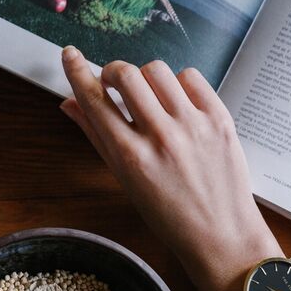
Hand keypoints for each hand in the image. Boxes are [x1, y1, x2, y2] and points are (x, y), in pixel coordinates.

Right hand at [60, 47, 281, 290]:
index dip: (77, 71)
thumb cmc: (168, 215)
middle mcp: (161, 137)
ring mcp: (193, 125)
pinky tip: (177, 103)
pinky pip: (191, 77)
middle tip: (114, 84)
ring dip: (146, 78)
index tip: (69, 54)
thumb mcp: (125, 181)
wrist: (221, 236)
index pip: (94, 100)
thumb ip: (96, 137)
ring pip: (157, 70)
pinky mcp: (220, 119)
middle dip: (113, 72)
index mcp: (131, 157)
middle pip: (126, 74)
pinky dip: (178, 84)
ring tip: (150, 98)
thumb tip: (69, 103)